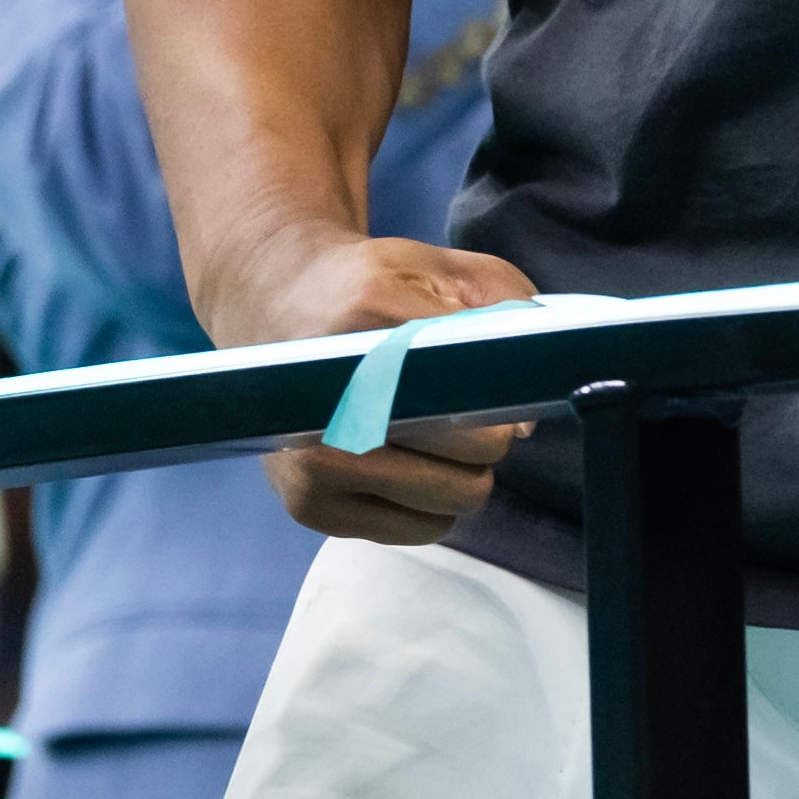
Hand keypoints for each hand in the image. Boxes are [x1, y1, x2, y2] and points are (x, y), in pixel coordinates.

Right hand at [219, 229, 543, 543]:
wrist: (272, 306)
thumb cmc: (371, 288)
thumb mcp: (441, 269)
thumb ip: (507, 309)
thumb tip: (526, 420)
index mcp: (370, 317)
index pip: (474, 383)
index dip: (504, 395)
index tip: (506, 390)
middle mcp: (333, 396)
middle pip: (475, 451)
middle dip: (487, 432)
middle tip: (460, 406)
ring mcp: (314, 458)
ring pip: (452, 500)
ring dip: (461, 472)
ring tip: (430, 431)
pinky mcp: (308, 505)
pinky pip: (420, 529)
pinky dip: (429, 502)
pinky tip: (400, 458)